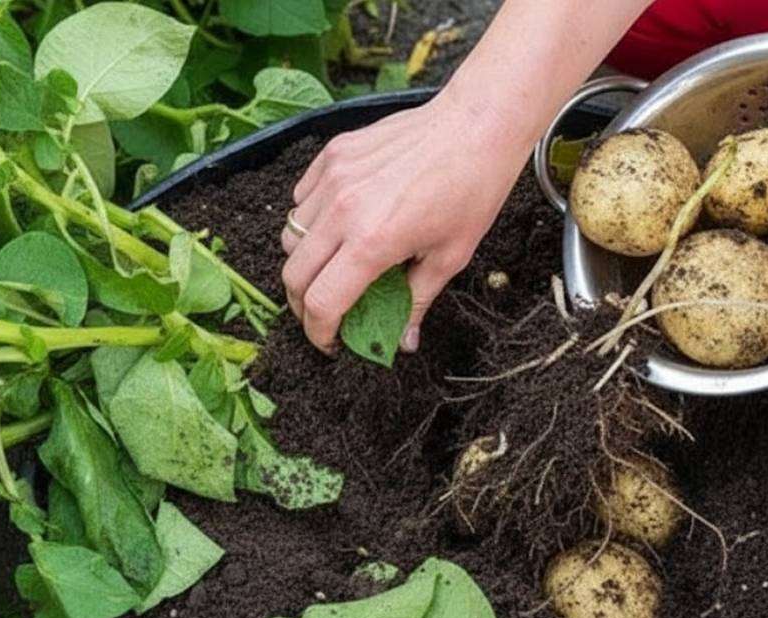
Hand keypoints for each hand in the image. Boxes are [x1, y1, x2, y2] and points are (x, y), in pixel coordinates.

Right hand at [280, 91, 530, 354]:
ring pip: (291, 236)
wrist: (476, 124)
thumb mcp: (450, 257)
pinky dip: (309, 220)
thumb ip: (416, 302)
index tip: (330, 342)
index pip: (321, 303)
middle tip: (325, 313)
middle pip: (293, 274)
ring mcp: (333, 178)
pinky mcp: (333, 155)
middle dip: (303, 305)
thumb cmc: (472, 190)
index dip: (319, 333)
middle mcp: (343, 210)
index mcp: (372, 243)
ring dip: (305, 261)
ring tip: (332, 267)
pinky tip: (337, 225)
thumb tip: (403, 342)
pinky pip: (301, 199)